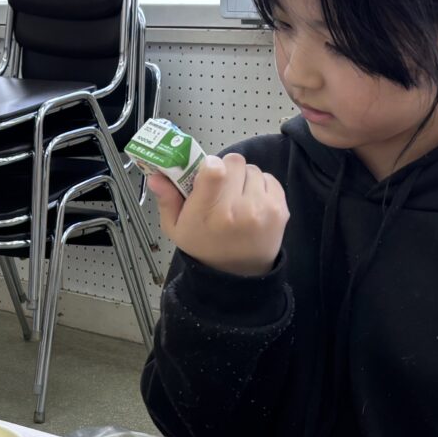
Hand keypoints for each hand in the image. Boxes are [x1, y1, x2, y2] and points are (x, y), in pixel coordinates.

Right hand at [153, 154, 287, 277]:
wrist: (239, 274)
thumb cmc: (204, 247)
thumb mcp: (176, 229)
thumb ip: (167, 200)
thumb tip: (157, 176)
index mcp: (208, 213)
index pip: (214, 169)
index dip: (210, 165)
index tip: (207, 174)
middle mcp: (238, 210)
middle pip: (234, 162)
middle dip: (226, 170)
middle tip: (222, 188)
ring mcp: (262, 209)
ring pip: (253, 169)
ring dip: (244, 179)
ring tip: (237, 198)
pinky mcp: (280, 210)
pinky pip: (269, 179)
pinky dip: (260, 186)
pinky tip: (252, 203)